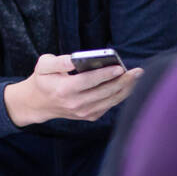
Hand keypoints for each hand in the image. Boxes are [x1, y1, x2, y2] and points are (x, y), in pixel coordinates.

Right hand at [4, 53, 142, 126]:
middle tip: (137, 71)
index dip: (105, 74)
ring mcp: (83, 112)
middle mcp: (75, 104)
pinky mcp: (89, 116)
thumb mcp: (44, 65)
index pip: (88, 81)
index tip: (120, 67)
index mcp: (64, 90)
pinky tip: (128, 85)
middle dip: (123, 81)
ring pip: (110, 100)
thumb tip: (76, 59)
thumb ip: (59, 60)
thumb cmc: (43, 80)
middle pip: (104, 92)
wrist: (39, 103)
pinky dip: (120, 95)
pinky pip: (109, 105)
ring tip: (137, 77)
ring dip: (126, 89)